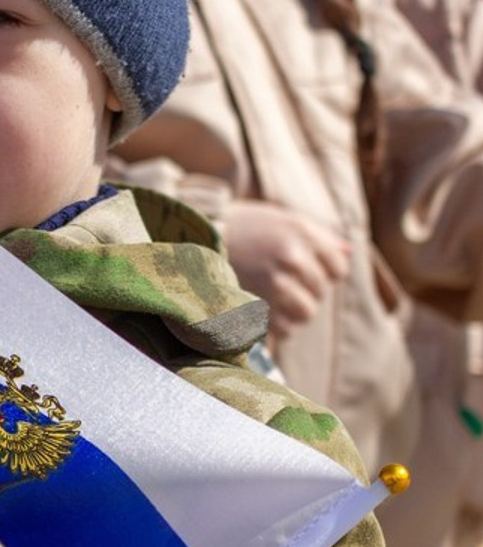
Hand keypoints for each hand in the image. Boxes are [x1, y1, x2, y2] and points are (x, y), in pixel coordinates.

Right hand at [223, 199, 350, 337]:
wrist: (196, 234)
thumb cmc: (241, 225)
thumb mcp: (281, 218)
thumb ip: (317, 235)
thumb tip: (349, 252)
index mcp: (302, 234)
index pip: (338, 267)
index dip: (323, 271)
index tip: (302, 268)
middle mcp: (292, 258)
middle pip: (320, 292)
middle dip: (305, 291)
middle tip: (280, 281)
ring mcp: (274, 283)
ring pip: (305, 313)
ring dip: (293, 311)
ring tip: (274, 299)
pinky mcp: (257, 305)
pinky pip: (284, 328)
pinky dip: (276, 325)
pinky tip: (262, 310)